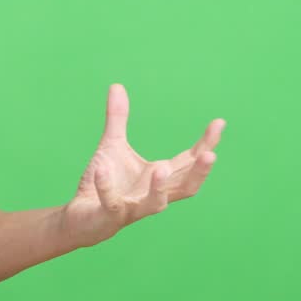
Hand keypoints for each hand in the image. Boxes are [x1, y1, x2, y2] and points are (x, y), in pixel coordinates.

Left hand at [64, 84, 224, 245]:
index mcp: (160, 177)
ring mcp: (134, 207)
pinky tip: (101, 169)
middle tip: (211, 155)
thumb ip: (118, 118)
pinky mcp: (110, 215)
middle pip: (185, 187)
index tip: (219, 123)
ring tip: (160, 168)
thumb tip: (117, 85)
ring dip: (159, 187)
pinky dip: (107, 187)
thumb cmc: (105, 183)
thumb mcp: (113, 145)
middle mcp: (153, 194)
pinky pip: (112, 202)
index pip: (189, 162)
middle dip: (199, 172)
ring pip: (156, 203)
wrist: (82, 216)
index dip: (206, 144)